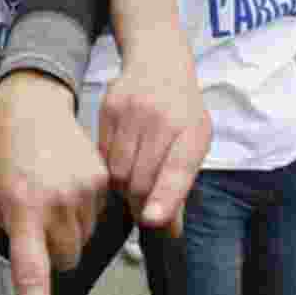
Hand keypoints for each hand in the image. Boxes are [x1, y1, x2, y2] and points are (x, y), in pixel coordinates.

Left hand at [0, 71, 108, 294]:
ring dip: (68, 227)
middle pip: (65, 261)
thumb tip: (33, 259)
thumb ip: (11, 231)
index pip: (31, 276)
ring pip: (82, 240)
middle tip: (37, 219)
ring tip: (50, 192)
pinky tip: (65, 182)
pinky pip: (96, 215)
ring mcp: (84, 191)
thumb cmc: (6, 152)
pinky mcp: (102, 179)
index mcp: (22, 210)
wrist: (32, 106)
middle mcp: (56, 203)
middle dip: (52, 250)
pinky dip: (82, 208)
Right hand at [98, 69, 210, 236]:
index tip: (152, 220)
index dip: (164, 197)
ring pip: (117, 170)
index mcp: (191, 132)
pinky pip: (102, 154)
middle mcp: (162, 120)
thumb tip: (169, 230)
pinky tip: (120, 163)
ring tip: (131, 185)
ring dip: (122, 188)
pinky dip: (109, 168)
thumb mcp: (194, 142)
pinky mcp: (108, 108)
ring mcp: (133, 112)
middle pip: (139, 178)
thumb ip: (181, 185)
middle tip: (143, 212)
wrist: (158, 64)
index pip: (177, 170)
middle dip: (139, 203)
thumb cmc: (181, 112)